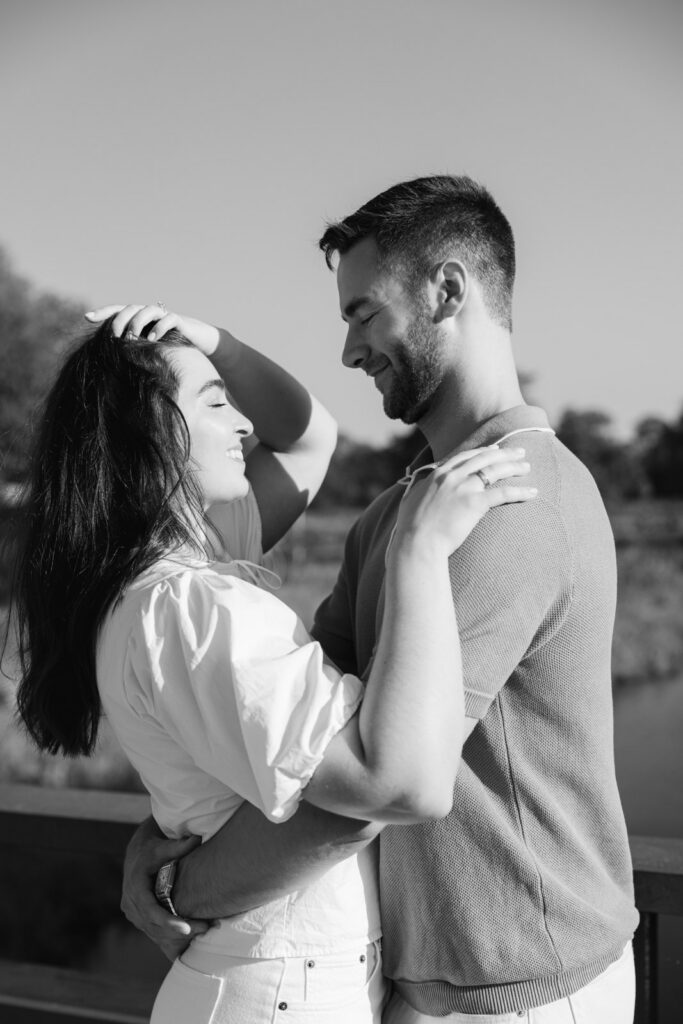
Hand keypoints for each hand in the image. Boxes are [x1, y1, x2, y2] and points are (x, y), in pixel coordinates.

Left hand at [85, 304, 220, 355]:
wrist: (199, 344)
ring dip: (137, 322)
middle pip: (130, 308)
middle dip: (120, 321)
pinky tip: (153, 338)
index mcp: (139, 319)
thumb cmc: (170, 349)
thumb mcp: (149, 351)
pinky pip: (168, 319)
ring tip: (133, 338)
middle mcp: (149, 314)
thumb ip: (133, 351)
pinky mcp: (179, 321)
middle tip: (115, 336)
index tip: (86, 317)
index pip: (117, 311)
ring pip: (147, 310)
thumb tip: (110, 363)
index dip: (102, 312)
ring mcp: (164, 316)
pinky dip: (159, 327)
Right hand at [121, 817, 209, 961]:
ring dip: (177, 936)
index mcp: (135, 887)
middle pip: (155, 926)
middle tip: (205, 928)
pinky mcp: (139, 918)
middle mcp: (130, 903)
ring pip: (155, 932)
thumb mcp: (164, 846)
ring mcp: (133, 913)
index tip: (186, 929)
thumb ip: (180, 846)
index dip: (168, 922)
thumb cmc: (154, 849)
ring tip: (203, 929)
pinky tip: (192, 934)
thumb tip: (197, 839)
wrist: (138, 854)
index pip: (150, 911)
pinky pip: (154, 932)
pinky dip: (171, 936)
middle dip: (179, 931)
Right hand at [395, 446, 535, 556]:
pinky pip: (503, 493)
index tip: (495, 450)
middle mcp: (451, 476)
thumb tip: (417, 487)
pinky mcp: (475, 503)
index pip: (464, 457)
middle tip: (519, 452)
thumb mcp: (410, 501)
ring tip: (527, 467)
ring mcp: (463, 488)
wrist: (416, 542)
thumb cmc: (410, 529)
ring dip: (514, 467)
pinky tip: (532, 492)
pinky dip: (520, 491)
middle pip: (484, 458)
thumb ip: (418, 490)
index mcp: (437, 474)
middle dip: (504, 454)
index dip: (482, 452)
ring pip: (495, 470)